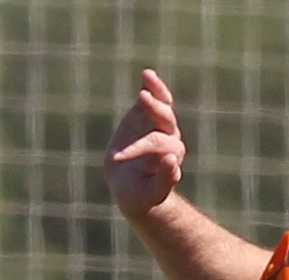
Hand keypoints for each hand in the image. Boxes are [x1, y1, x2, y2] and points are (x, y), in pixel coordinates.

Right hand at [105, 68, 186, 219]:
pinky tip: (146, 75)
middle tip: (142, 98)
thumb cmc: (141, 196)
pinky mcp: (147, 117)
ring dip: (156, 92)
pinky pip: (153, 98)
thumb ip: (163, 181)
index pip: (158, 144)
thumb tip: (171, 160)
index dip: (138, 148)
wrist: (132, 190)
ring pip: (163, 106)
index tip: (117, 159)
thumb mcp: (149, 194)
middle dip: (154, 109)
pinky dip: (151, 87)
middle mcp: (170, 138)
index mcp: (171, 155)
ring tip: (147, 77)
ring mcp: (159, 125)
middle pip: (166, 120)